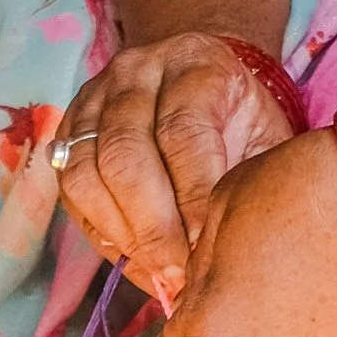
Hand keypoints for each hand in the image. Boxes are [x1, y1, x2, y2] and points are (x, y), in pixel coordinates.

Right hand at [52, 33, 296, 303]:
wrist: (206, 83)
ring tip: (156, 268)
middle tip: (177, 271)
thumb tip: (216, 264)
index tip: (206, 246)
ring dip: (122, 231)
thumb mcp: (267, 141)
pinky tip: (132, 250)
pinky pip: (70, 184)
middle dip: (152, 225)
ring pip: (87, 171)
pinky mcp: (70, 126)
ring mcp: (95, 96)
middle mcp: (137, 71)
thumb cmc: (243, 121)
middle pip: (125, 154)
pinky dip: (100, 226)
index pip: (182, 133)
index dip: (191, 197)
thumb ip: (250, 188)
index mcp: (196, 65)